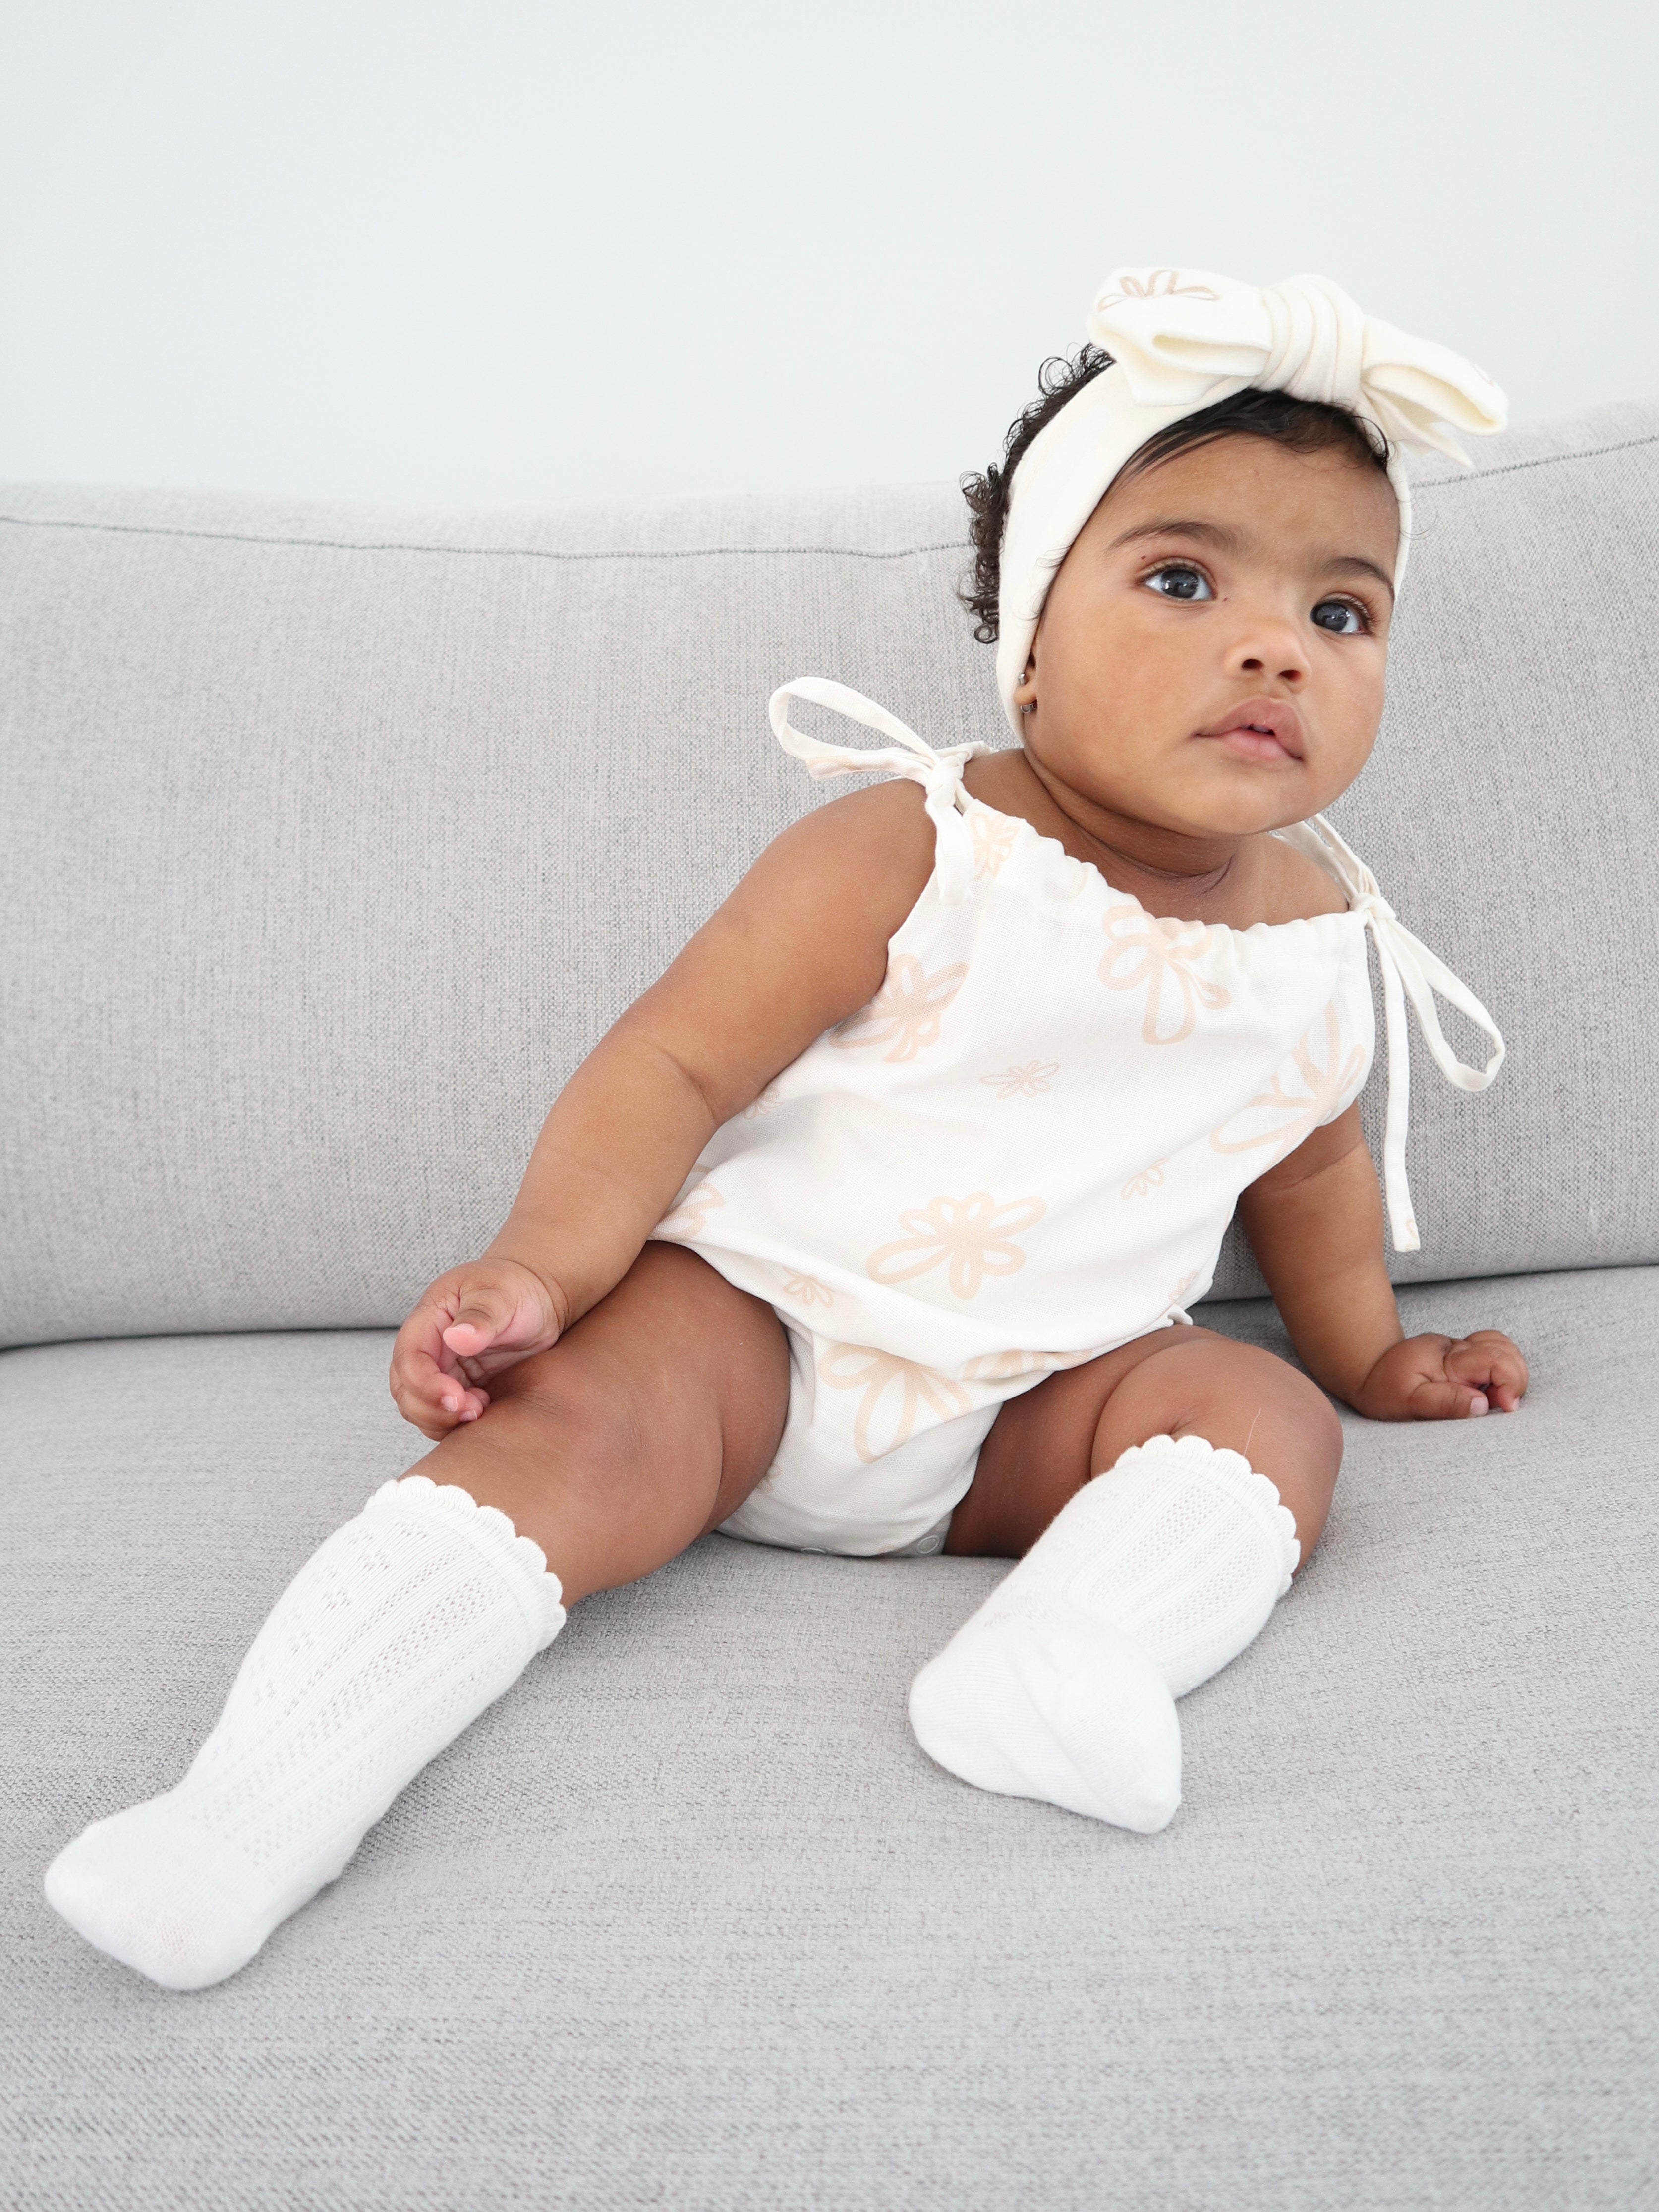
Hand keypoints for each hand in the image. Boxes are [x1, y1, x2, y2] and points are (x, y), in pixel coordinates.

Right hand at [388, 1258, 567, 1438]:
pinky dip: (455, 1423)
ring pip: (419, 1407)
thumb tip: (456, 1338)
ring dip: (443, 1420)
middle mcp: (428, 1348)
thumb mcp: (501, 1294)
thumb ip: (481, 1315)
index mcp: (429, 1320)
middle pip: (406, 1390)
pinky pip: (442, 1414)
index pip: (409, 1359)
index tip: (456, 1397)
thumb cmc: (515, 1288)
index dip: (425, 1384)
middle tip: (472, 1411)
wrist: (536, 1298)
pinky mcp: (458, 1387)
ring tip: (481, 1410)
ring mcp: (441, 1370)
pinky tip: (484, 1411)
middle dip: (431, 1409)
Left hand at [1354, 1330, 1527, 1421]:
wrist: (1368, 1373)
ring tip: (1497, 1398)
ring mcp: (1461, 1349)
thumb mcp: (1408, 1402)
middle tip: (1501, 1406)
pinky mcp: (1462, 1356)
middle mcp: (1458, 1348)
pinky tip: (1491, 1389)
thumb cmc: (1385, 1391)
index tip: (1506, 1407)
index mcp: (1448, 1358)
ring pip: (1504, 1348)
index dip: (1511, 1383)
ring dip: (1511, 1373)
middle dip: (1515, 1380)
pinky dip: (1502, 1369)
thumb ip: (1445, 1402)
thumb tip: (1482, 1405)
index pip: (1496, 1359)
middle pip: (1506, 1351)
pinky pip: (1494, 1352)